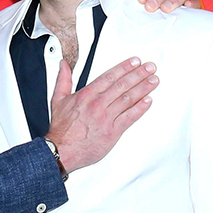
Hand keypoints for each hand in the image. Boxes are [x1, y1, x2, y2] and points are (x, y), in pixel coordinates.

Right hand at [47, 57, 157, 172]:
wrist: (62, 150)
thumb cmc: (62, 129)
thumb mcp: (58, 100)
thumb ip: (63, 80)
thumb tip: (64, 65)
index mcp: (87, 95)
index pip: (110, 76)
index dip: (125, 67)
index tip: (135, 62)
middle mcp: (98, 104)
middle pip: (123, 85)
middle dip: (139, 74)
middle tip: (150, 67)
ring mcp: (106, 118)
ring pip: (128, 99)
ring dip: (143, 88)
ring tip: (154, 80)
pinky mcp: (112, 132)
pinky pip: (129, 117)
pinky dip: (140, 108)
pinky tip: (148, 101)